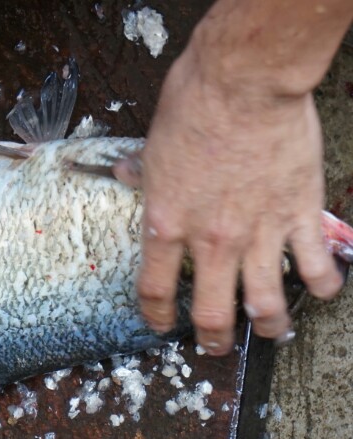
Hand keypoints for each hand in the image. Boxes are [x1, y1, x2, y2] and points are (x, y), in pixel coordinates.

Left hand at [116, 46, 343, 354]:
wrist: (244, 85)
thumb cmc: (192, 107)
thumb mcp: (150, 148)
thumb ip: (141, 175)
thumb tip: (124, 176)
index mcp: (166, 226)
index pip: (154, 290)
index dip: (156, 316)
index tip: (160, 325)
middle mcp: (210, 241)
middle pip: (211, 312)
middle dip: (213, 338)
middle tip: (215, 347)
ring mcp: (257, 232)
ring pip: (266, 302)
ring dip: (269, 325)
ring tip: (272, 332)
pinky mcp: (298, 215)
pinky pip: (314, 265)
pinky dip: (322, 284)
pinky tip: (321, 290)